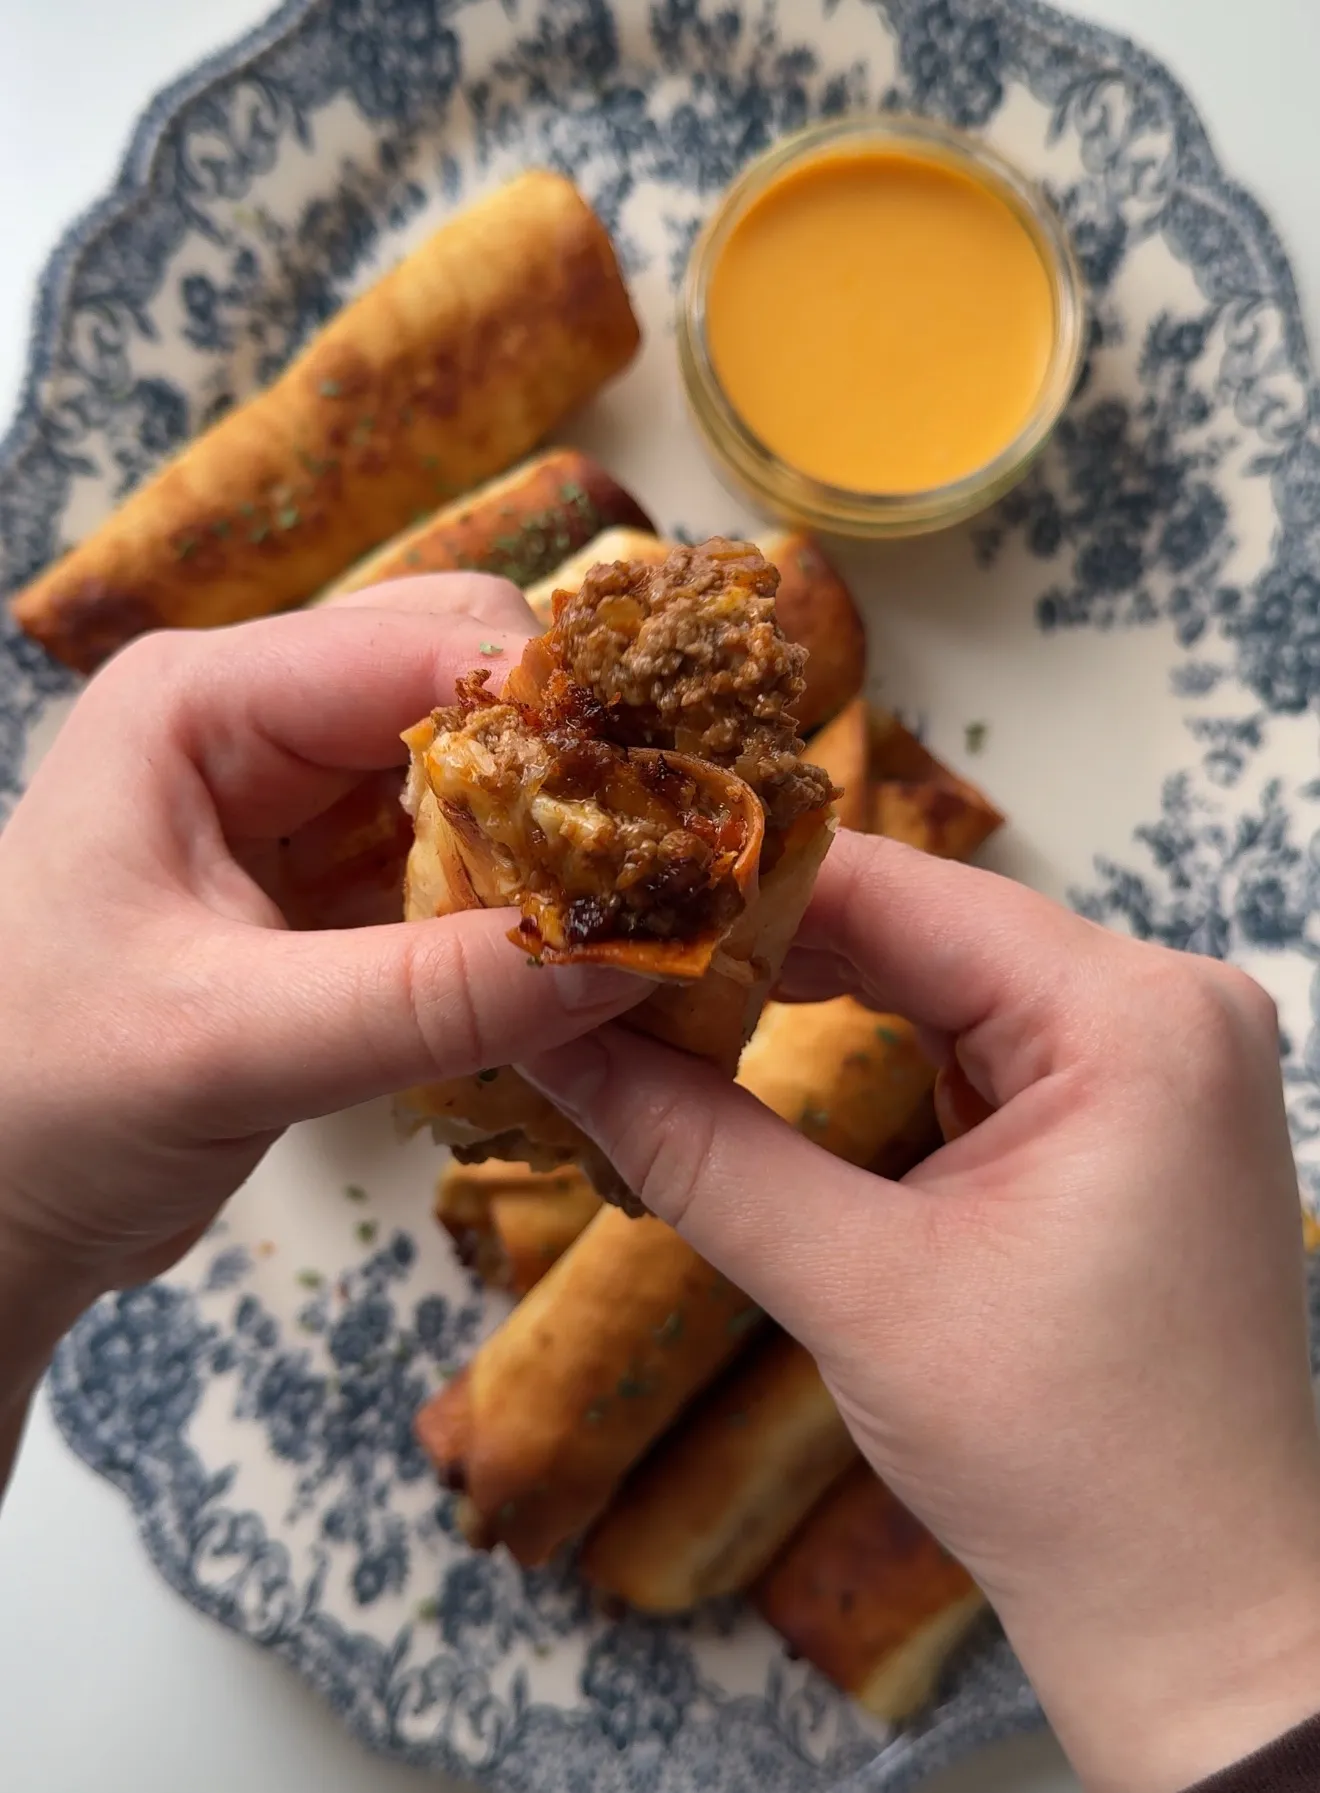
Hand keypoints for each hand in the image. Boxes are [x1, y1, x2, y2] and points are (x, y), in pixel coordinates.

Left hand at [0, 577, 644, 1418]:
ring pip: (478, 776)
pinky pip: (462, 863)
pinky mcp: (328, 888)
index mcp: (199, 703)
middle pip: (466, 688)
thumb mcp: (227, 1043)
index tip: (671, 796)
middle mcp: (256, 726)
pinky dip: (526, 905)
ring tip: (646, 908)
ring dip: (559, 841)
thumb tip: (627, 955)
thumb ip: (426, 999)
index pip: (421, 647)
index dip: (557, 709)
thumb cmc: (37, 1106)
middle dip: (571, 766)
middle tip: (670, 856)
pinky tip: (577, 961)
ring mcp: (297, 807)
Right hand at [522, 829, 1319, 1792]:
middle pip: (923, 921)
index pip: (901, 889)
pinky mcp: (1131, 1109)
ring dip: (813, 987)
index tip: (612, 898)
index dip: (740, 887)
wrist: (1195, 1605)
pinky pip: (980, 1033)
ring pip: (945, 972)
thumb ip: (696, 1147)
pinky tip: (777, 1044)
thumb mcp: (858, 1286)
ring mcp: (1160, 1056)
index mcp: (1135, 1018)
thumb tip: (556, 1043)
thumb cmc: (1069, 1463)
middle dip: (765, 943)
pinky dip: (877, 1038)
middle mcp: (1169, 1006)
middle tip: (616, 958)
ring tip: (673, 997)